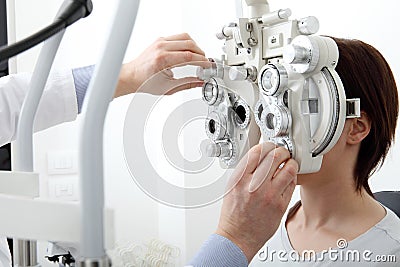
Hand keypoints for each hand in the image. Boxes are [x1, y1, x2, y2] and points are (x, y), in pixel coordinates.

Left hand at [115, 33, 209, 96]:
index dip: (201, 61)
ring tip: (198, 56)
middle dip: (200, 53)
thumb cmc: (145, 82)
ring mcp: (160, 41)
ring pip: (185, 37)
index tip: (207, 65)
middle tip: (204, 61)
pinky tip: (189, 50)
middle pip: (189, 44)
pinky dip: (187, 42)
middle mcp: (161, 47)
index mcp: (163, 59)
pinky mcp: (160, 39)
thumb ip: (187, 84)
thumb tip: (200, 82)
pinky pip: (178, 36)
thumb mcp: (169, 87)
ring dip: (195, 46)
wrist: (132, 76)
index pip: (188, 56)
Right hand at [216, 143, 297, 262]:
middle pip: (274, 156)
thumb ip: (244, 171)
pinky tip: (288, 178)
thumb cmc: (233, 214)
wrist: (238, 237)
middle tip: (282, 153)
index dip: (266, 145)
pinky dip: (291, 177)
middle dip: (281, 151)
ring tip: (288, 164)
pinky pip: (291, 184)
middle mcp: (254, 185)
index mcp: (240, 179)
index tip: (269, 146)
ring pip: (288, 168)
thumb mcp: (232, 187)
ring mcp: (269, 195)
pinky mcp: (280, 205)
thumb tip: (259, 157)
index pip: (257, 152)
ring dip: (290, 163)